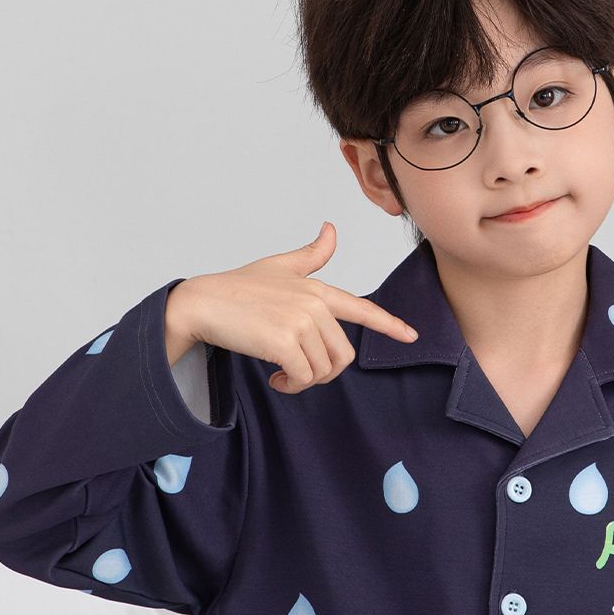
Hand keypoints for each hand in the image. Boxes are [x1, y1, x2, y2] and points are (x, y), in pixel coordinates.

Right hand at [167, 222, 419, 393]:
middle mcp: (314, 304)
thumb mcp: (278, 267)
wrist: (202, 302)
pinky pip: (303, 377)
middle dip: (323, 372)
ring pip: (324, 370)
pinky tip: (275, 378)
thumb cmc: (237, 288)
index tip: (411, 336)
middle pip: (343, 355)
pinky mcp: (284, 340)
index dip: (389, 325)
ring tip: (283, 372)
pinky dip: (291, 385)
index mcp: (317, 289)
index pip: (361, 309)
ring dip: (304, 381)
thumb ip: (310, 256)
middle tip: (297, 371)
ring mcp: (300, 321)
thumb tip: (331, 229)